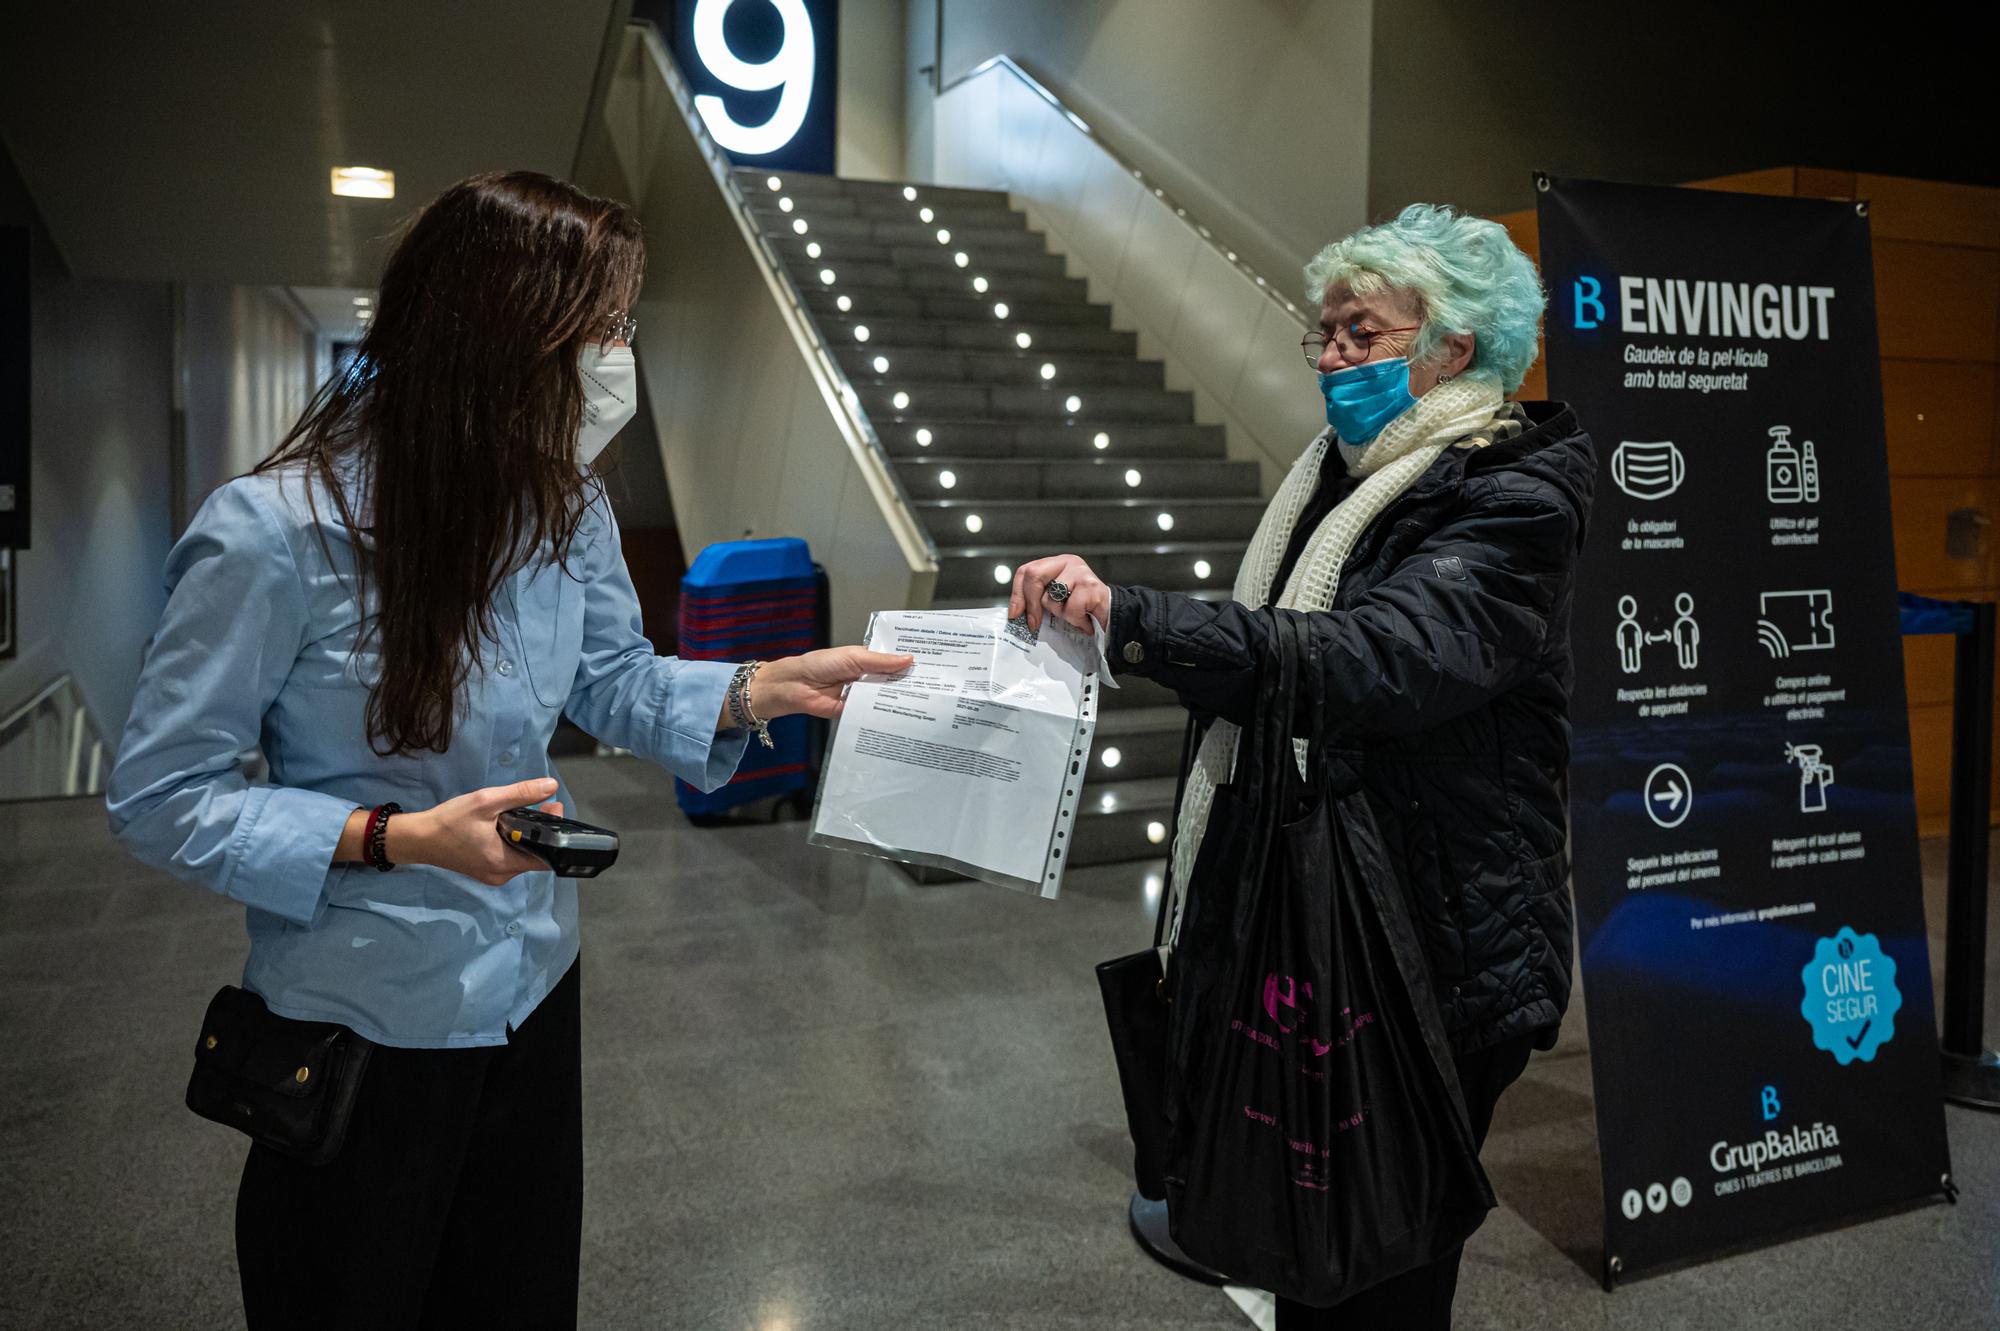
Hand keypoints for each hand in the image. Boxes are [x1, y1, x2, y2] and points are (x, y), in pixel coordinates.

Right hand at [393, 778, 565, 885]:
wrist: (418, 838)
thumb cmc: (449, 821)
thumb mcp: (486, 801)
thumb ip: (521, 794)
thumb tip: (551, 786)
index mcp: (504, 863)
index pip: (546, 856)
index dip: (555, 834)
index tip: (553, 809)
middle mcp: (502, 875)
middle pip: (536, 854)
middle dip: (542, 830)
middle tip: (543, 804)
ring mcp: (493, 874)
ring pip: (523, 855)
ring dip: (527, 834)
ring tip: (525, 811)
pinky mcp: (486, 870)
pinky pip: (509, 856)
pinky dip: (513, 840)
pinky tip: (508, 823)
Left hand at [747, 646, 914, 720]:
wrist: (794, 686)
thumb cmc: (820, 664)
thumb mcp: (854, 658)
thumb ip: (881, 661)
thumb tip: (909, 659)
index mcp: (866, 661)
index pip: (891, 662)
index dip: (907, 664)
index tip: (930, 666)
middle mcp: (865, 678)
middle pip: (890, 682)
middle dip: (907, 684)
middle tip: (933, 687)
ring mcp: (860, 696)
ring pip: (883, 699)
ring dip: (897, 701)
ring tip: (923, 704)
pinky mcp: (853, 712)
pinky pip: (870, 714)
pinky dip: (881, 716)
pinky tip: (900, 719)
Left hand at [1009, 554, 1109, 634]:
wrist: (1115, 616)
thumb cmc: (1084, 609)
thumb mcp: (1057, 600)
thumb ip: (1038, 598)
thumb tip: (1015, 612)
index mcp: (1057, 563)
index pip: (1027, 571)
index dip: (1017, 593)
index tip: (1015, 614)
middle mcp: (1068, 562)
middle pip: (1034, 576)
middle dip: (1030, 604)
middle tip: (1034, 624)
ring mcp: (1081, 572)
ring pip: (1051, 598)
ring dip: (1061, 614)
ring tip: (1075, 616)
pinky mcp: (1091, 587)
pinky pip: (1070, 609)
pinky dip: (1076, 620)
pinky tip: (1085, 620)